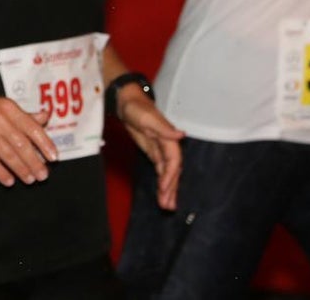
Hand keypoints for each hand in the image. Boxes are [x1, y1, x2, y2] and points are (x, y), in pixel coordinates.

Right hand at [0, 91, 57, 186]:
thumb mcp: (3, 106)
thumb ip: (25, 115)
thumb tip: (47, 116)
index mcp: (9, 107)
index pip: (31, 127)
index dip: (44, 143)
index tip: (53, 157)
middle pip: (21, 144)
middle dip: (34, 161)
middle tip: (43, 175)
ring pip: (7, 154)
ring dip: (20, 169)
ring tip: (30, 179)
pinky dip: (0, 172)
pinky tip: (9, 181)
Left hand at [115, 87, 184, 210]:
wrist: (127, 103)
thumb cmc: (137, 108)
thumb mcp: (147, 117)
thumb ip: (164, 128)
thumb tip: (181, 135)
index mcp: (168, 138)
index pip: (173, 160)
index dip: (170, 175)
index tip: (165, 188)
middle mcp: (168, 146)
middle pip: (173, 170)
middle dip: (171, 188)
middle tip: (168, 206)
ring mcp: (161, 151)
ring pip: (167, 173)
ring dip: (168, 189)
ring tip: (167, 207)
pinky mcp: (154, 153)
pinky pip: (161, 171)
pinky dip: (162, 183)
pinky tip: (163, 194)